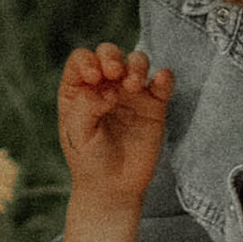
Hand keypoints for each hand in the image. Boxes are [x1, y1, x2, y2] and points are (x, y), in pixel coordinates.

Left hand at [57, 42, 173, 204]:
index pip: (82, 60)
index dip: (88, 61)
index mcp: (79, 89)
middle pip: (109, 54)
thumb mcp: (78, 135)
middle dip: (112, 56)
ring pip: (137, 61)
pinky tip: (160, 81)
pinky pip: (163, 83)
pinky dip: (164, 77)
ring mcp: (130, 93)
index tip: (94, 77)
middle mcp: (105, 85)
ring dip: (136, 65)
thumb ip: (86, 107)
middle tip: (114, 73)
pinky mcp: (154, 105)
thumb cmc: (89, 160)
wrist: (114, 187)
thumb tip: (107, 90)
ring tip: (133, 85)